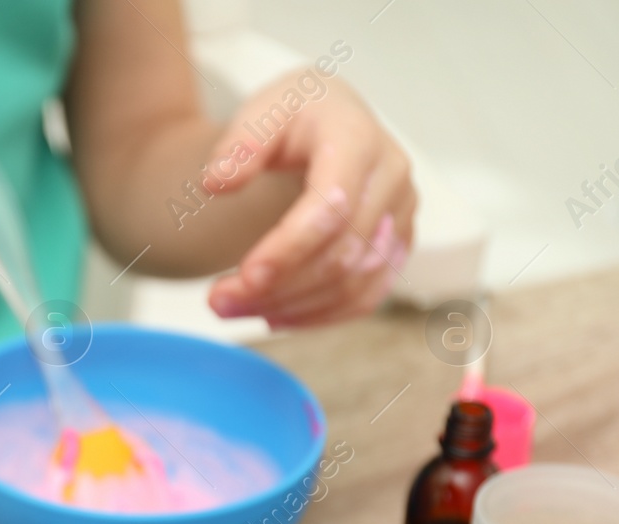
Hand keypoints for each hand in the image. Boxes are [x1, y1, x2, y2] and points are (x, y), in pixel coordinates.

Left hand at [202, 71, 414, 328]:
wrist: (328, 118)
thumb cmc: (292, 115)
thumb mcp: (260, 112)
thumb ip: (238, 144)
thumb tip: (218, 183)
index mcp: (357, 138)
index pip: (331, 207)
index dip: (288, 250)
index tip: (243, 278)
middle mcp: (391, 176)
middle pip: (342, 254)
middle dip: (279, 288)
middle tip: (217, 303)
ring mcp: (400, 213)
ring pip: (355, 282)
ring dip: (293, 307)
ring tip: (234, 309)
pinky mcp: (397, 244)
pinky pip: (367, 295)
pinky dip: (320, 316)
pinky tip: (274, 316)